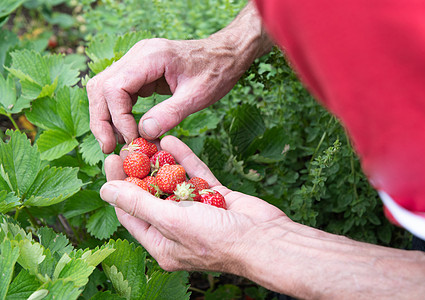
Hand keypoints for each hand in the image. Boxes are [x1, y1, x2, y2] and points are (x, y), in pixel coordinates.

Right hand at [87, 3, 272, 153]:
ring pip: (104, 88)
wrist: (225, 55)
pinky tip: (128, 128)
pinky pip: (118, 91)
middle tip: (109, 147)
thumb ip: (171, 113)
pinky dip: (118, 110)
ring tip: (116, 142)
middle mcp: (137, 55)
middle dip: (101, 119)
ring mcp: (136, 61)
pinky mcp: (140, 70)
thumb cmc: (216, 72)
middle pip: (100, 87)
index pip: (114, 87)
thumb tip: (143, 133)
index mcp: (150, 56)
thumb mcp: (198, 95)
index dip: (117, 117)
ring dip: (106, 116)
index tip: (132, 140)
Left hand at [100, 135, 287, 272]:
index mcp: (161, 242)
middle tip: (129, 144)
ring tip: (147, 138)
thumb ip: (139, 204)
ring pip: (173, 182)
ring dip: (161, 161)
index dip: (118, 185)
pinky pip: (195, 175)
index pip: (131, 212)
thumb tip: (106, 191)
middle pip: (151, 195)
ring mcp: (197, 211)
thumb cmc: (217, 238)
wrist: (266, 239)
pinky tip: (171, 141)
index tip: (112, 159)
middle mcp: (177, 227)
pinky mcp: (215, 197)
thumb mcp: (172, 221)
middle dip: (139, 170)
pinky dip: (184, 159)